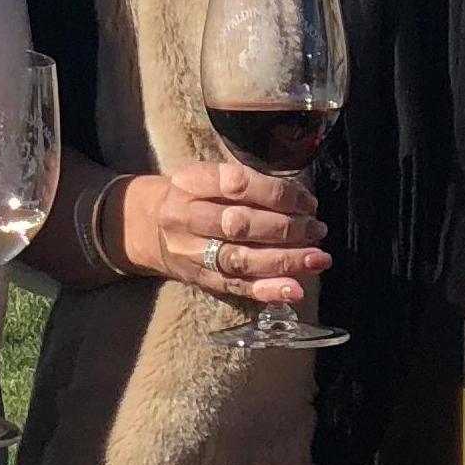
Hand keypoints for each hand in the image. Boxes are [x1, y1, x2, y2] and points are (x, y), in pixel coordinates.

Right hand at [124, 162, 330, 309]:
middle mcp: (186, 217)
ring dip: (284, 260)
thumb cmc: (192, 195)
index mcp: (191, 182)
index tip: (307, 200)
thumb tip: (302, 200)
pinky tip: (294, 289)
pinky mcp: (199, 278)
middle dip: (286, 228)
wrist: (146, 226)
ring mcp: (191, 252)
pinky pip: (235, 286)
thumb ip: (246, 183)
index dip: (277, 194)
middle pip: (239, 223)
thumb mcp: (208, 175)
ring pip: (240, 258)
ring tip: (318, 258)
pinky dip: (267, 289)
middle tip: (317, 228)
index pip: (237, 184)